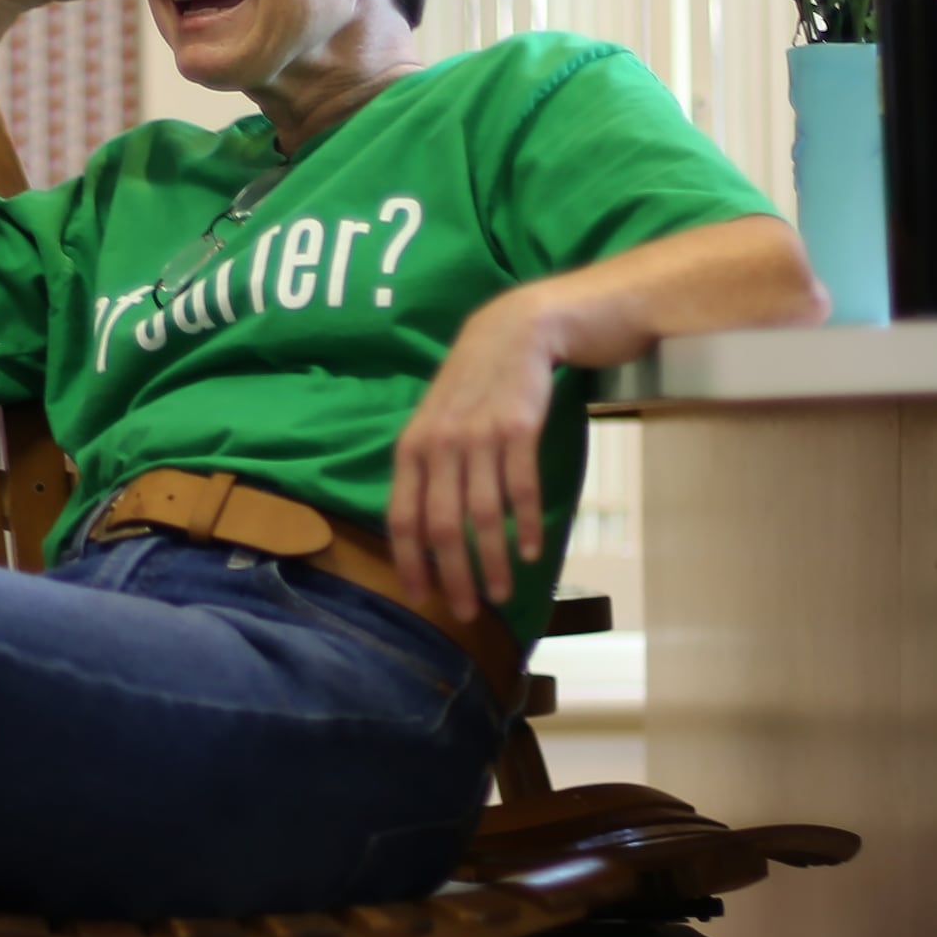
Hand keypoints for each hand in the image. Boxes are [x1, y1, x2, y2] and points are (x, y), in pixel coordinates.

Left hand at [387, 289, 558, 617]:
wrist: (521, 325)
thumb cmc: (478, 380)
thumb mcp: (439, 419)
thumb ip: (428, 467)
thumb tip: (424, 528)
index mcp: (411, 447)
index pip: (402, 518)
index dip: (411, 563)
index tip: (424, 599)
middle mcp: (438, 444)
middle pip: (442, 526)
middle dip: (454, 575)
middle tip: (468, 611)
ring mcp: (477, 435)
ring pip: (482, 514)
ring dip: (494, 561)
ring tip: (504, 592)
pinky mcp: (518, 427)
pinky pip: (521, 488)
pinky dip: (526, 524)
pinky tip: (533, 550)